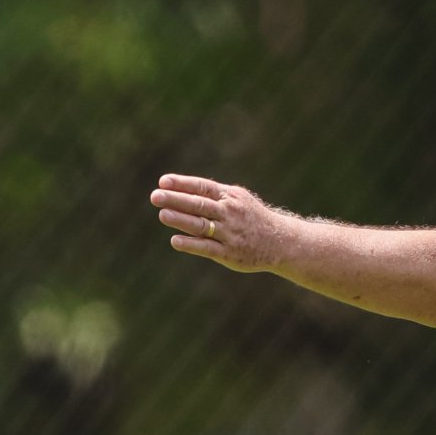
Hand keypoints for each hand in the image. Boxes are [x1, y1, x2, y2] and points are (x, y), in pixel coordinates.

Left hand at [150, 174, 295, 272]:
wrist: (280, 241)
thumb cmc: (251, 217)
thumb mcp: (238, 199)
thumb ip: (212, 195)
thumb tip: (177, 188)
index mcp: (230, 197)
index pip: (203, 187)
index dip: (183, 184)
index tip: (163, 181)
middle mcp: (230, 213)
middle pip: (200, 204)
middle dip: (176, 200)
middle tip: (155, 196)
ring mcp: (230, 233)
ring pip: (202, 225)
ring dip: (181, 219)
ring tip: (162, 214)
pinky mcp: (229, 253)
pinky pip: (207, 247)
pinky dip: (191, 244)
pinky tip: (175, 240)